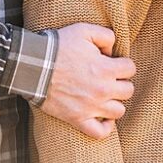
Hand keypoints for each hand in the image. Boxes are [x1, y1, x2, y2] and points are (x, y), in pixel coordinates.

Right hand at [39, 23, 135, 141]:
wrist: (32, 65)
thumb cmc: (57, 46)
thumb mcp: (83, 30)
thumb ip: (106, 36)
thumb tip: (112, 51)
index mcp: (106, 69)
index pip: (130, 69)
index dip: (122, 64)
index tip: (110, 62)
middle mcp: (103, 90)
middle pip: (128, 90)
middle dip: (120, 82)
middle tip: (107, 79)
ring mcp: (91, 107)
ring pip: (119, 111)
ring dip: (114, 103)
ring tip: (104, 97)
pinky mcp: (78, 119)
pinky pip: (100, 133)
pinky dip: (105, 128)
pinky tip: (102, 118)